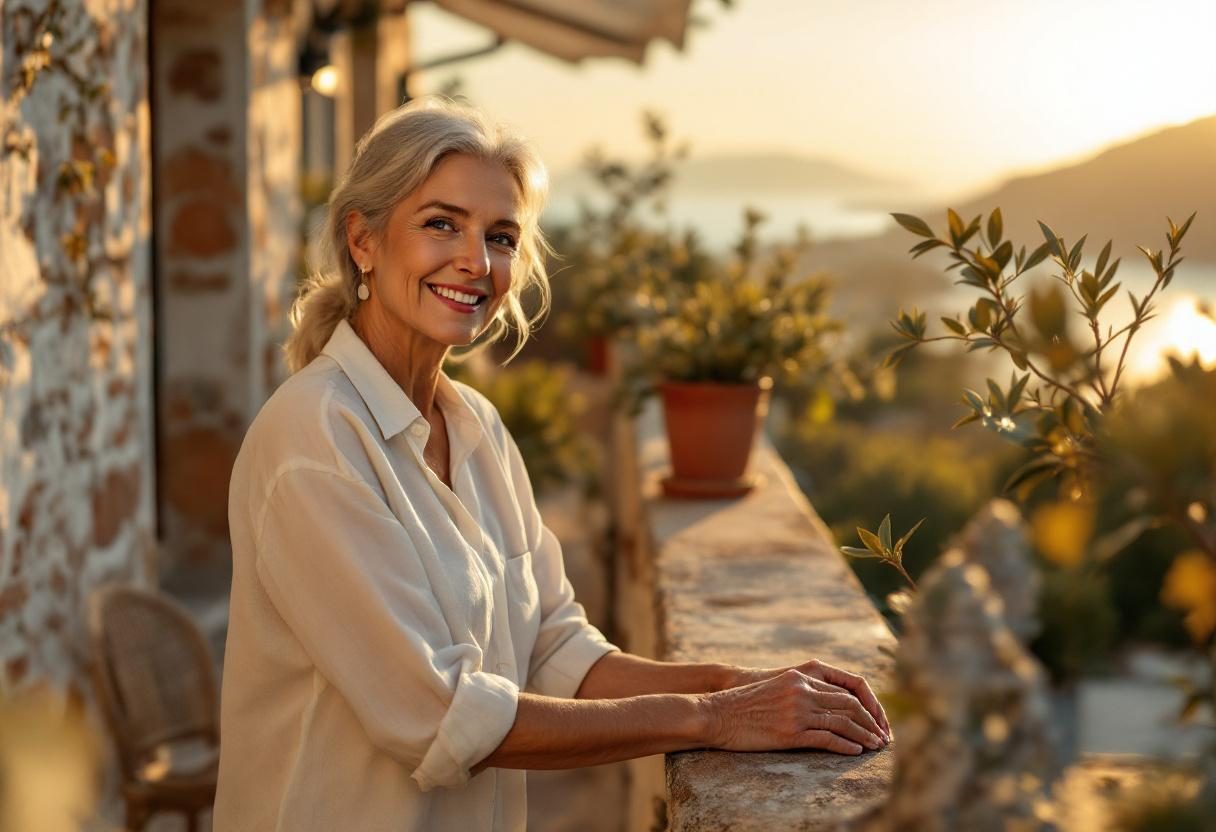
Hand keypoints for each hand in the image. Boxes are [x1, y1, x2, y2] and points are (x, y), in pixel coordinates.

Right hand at [700, 669, 888, 755]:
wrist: (718, 713)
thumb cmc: (745, 704)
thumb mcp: (778, 688)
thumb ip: (802, 690)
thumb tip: (829, 707)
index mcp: (801, 676)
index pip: (845, 689)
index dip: (866, 706)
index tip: (876, 720)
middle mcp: (803, 690)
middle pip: (850, 705)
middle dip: (872, 722)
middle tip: (884, 736)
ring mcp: (798, 711)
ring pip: (844, 722)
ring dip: (865, 735)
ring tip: (876, 746)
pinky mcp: (791, 732)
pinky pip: (828, 739)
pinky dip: (847, 746)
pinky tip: (856, 752)